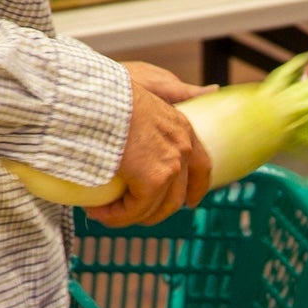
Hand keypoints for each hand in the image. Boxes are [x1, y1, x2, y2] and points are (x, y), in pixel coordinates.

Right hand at [89, 62, 213, 227]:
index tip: (190, 203)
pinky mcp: (152, 180)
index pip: (200, 165)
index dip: (196, 187)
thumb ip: (162, 106)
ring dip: (131, 216)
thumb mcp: (142, 95)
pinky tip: (98, 212)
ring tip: (106, 214)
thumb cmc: (108, 93)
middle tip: (133, 214)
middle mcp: (182, 147)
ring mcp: (170, 166)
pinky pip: (134, 210)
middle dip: (158, 210)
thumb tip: (209, 91)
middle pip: (178, 194)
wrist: (97, 93)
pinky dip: (115, 216)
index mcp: (181, 127)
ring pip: (155, 208)